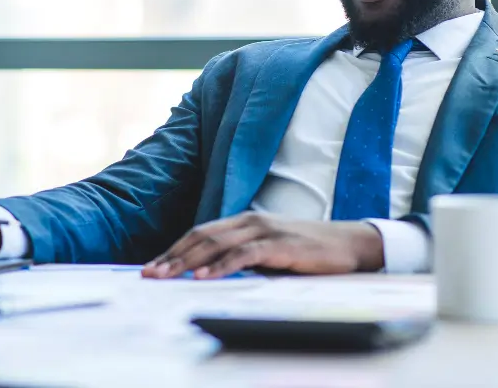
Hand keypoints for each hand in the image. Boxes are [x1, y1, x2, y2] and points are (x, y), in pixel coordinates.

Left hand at [141, 213, 383, 279]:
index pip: (201, 233)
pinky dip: (221, 265)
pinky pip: (244, 255)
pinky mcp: (280, 245)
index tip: (152, 266)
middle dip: (172, 256)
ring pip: (217, 244)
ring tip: (166, 275)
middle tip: (148, 273)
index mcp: (246, 222)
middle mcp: (251, 221)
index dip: (175, 249)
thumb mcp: (271, 253)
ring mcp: (266, 231)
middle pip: (202, 236)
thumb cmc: (309, 252)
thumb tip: (213, 274)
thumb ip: (245, 258)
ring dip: (188, 261)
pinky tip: (204, 276)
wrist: (350, 245)